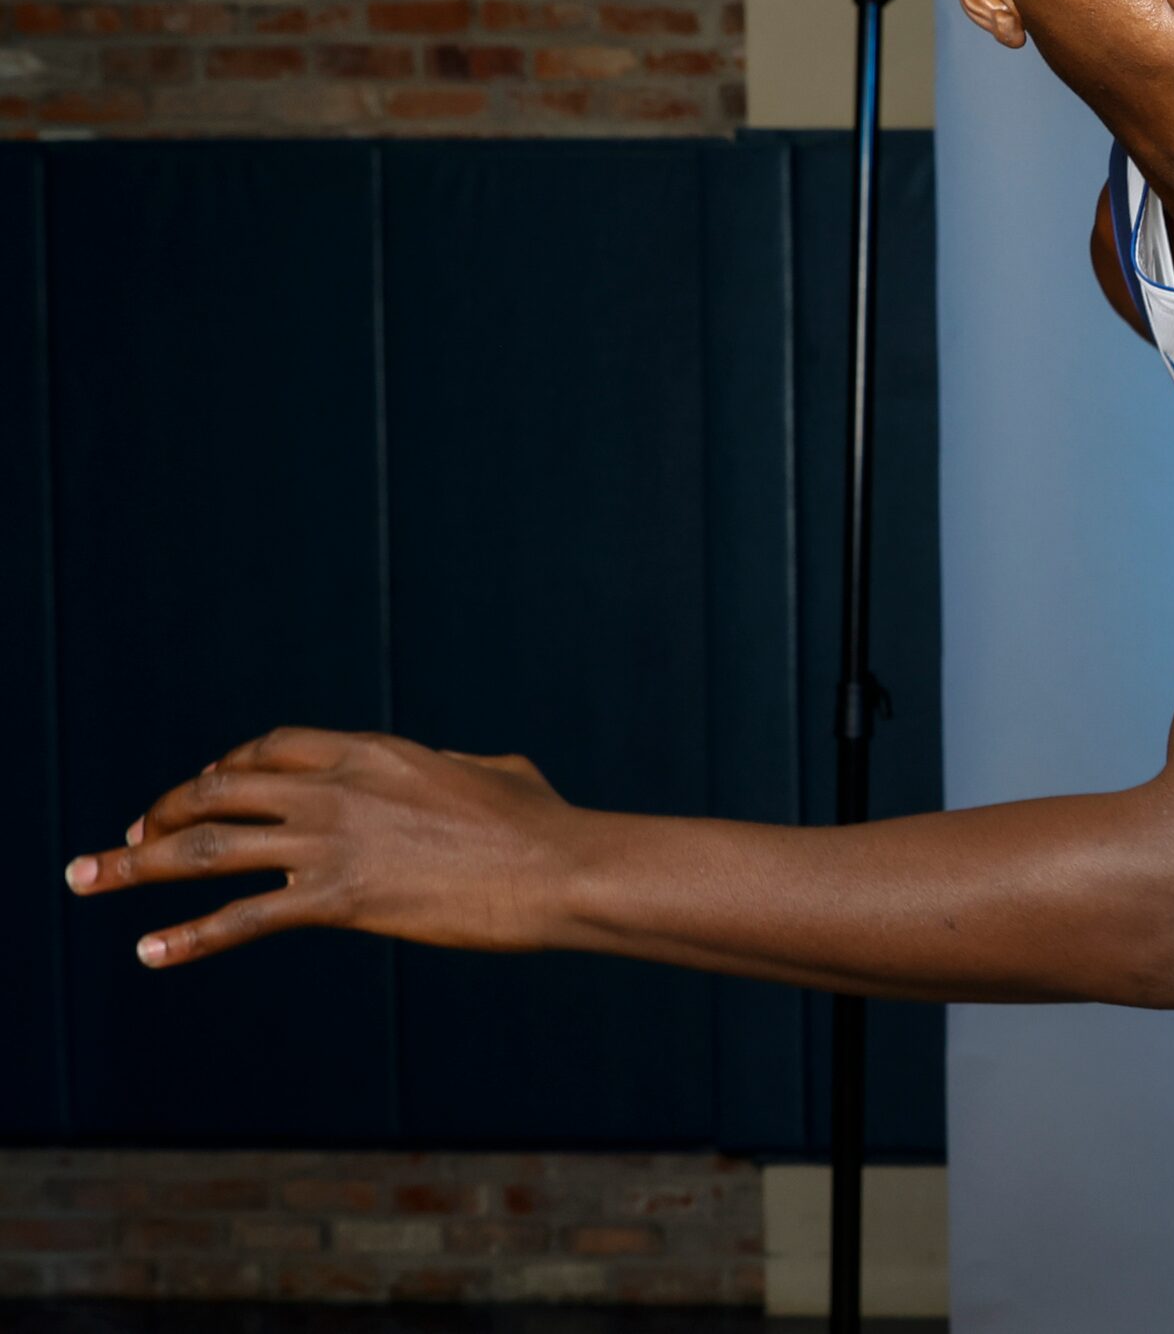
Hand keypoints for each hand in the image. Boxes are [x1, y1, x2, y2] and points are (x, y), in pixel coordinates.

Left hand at [61, 729, 583, 969]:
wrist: (561, 867)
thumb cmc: (543, 823)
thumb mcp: (495, 772)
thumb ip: (458, 766)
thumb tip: (466, 770)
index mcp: (371, 751)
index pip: (267, 749)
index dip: (219, 769)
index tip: (196, 794)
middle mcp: (338, 788)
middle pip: (219, 789)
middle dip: (161, 813)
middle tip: (126, 841)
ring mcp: (334, 841)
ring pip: (210, 847)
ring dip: (137, 863)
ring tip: (85, 878)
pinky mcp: (341, 899)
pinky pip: (244, 918)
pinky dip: (189, 937)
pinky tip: (150, 951)